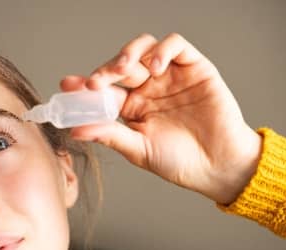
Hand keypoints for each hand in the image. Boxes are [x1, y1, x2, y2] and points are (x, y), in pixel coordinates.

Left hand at [60, 33, 261, 203]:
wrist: (218, 166)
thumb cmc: (180, 162)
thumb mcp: (139, 149)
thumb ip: (110, 135)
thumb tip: (75, 130)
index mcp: (132, 107)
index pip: (104, 89)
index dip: (85, 85)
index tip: (67, 86)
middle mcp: (149, 87)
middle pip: (121, 65)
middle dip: (105, 69)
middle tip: (94, 82)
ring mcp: (171, 76)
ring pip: (144, 48)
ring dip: (129, 53)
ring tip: (122, 69)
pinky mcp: (194, 67)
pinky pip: (176, 45)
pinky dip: (162, 50)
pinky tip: (154, 68)